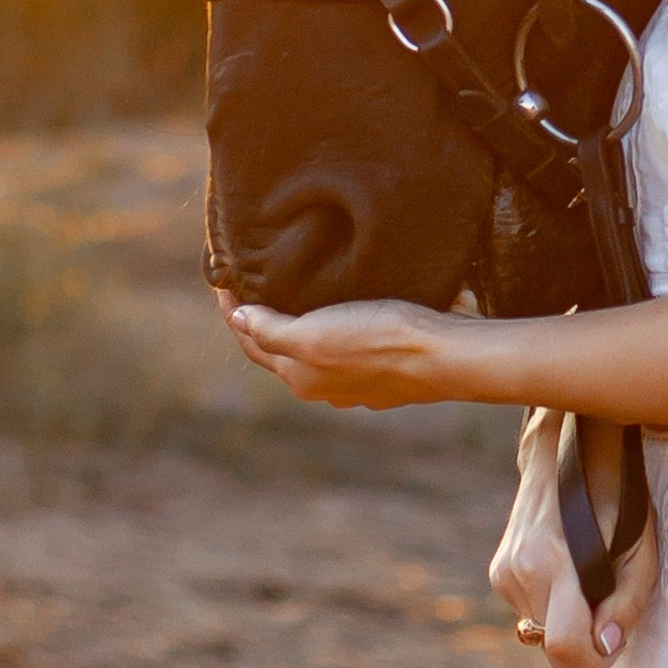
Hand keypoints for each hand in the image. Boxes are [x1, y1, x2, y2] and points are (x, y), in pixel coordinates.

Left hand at [221, 293, 465, 409]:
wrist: (442, 355)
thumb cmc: (376, 339)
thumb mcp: (312, 335)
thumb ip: (271, 331)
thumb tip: (238, 321)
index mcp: (299, 376)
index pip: (252, 342)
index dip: (234, 313)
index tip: (225, 281)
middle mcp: (324, 385)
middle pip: (281, 349)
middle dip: (265, 320)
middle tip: (254, 285)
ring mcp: (357, 382)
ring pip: (317, 350)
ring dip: (302, 327)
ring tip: (298, 295)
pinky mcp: (386, 371)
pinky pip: (349, 349)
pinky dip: (335, 331)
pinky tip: (345, 315)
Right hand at [490, 408, 657, 667]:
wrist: (564, 452)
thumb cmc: (615, 499)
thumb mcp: (640, 547)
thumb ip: (627, 603)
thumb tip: (606, 647)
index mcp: (558, 564)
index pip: (562, 647)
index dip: (593, 660)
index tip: (612, 643)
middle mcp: (522, 572)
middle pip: (554, 645)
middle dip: (585, 635)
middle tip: (608, 597)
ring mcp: (504, 572)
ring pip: (542, 630)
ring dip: (568, 616)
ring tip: (585, 572)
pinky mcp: (498, 572)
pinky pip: (531, 611)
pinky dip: (551, 602)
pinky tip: (564, 566)